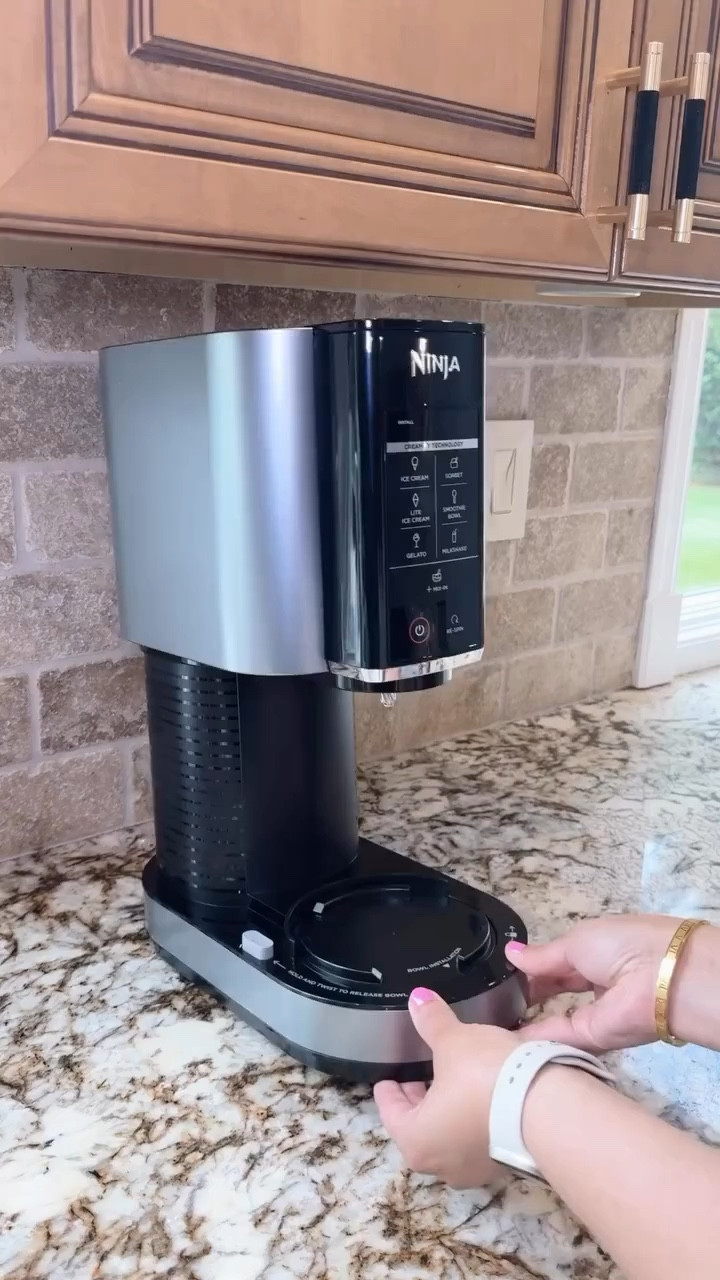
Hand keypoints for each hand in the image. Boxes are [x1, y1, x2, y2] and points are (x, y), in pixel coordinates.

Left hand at [373, 988, 516, 1187]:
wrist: (547, 1108)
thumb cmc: (485, 1079)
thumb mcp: (454, 1042)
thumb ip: (432, 1022)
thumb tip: (418, 1000)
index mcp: (417, 1141)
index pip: (392, 1114)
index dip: (389, 1092)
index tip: (388, 1080)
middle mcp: (442, 1165)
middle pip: (420, 1129)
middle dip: (420, 1100)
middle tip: (420, 1075)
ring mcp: (476, 1169)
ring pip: (451, 1137)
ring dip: (449, 1111)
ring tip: (453, 1081)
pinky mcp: (505, 1163)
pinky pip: (479, 1138)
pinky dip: (475, 1118)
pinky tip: (483, 1095)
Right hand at [507, 913, 684, 1051]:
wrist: (660, 977)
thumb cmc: (620, 945)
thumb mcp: (575, 942)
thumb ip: (542, 956)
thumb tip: (511, 954)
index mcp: (593, 953)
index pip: (555, 963)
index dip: (529, 968)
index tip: (501, 975)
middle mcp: (593, 984)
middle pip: (554, 991)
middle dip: (527, 996)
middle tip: (493, 1000)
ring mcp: (593, 1014)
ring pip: (553, 1018)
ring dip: (526, 1021)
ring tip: (491, 1022)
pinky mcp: (592, 1039)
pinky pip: (557, 1036)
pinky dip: (532, 1037)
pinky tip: (505, 1036)